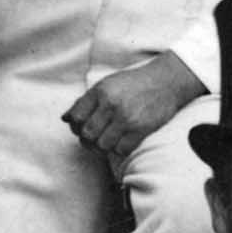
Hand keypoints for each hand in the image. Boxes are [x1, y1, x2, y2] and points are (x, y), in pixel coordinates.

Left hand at [64, 51, 203, 165]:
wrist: (166, 82)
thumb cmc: (135, 83)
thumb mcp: (107, 84)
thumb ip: (86, 101)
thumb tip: (65, 118)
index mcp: (100, 92)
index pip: (75, 117)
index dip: (74, 126)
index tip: (81, 128)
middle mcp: (111, 105)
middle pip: (87, 134)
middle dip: (87, 140)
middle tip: (93, 139)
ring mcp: (126, 118)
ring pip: (102, 145)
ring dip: (103, 147)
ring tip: (107, 142)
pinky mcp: (141, 129)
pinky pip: (121, 150)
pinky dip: (118, 150)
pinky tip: (121, 143)